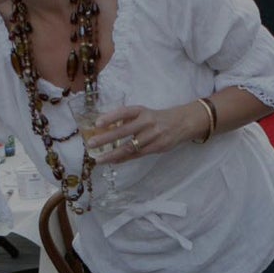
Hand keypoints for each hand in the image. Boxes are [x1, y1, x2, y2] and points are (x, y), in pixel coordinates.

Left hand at [89, 102, 205, 163]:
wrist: (182, 123)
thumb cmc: (156, 118)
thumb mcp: (143, 113)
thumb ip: (128, 120)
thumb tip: (106, 128)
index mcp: (142, 111)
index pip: (124, 112)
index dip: (111, 117)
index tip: (97, 123)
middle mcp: (147, 122)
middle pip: (124, 131)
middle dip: (106, 138)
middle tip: (91, 144)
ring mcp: (153, 136)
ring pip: (130, 147)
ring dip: (113, 154)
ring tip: (99, 160)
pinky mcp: (157, 147)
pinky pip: (137, 155)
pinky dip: (124, 159)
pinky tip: (113, 161)